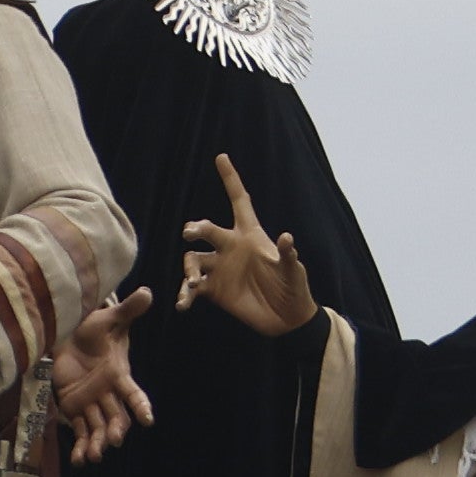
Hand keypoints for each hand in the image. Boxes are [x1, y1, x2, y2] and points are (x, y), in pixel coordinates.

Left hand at [53, 290, 156, 463]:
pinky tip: (78, 460)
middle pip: (116, 416)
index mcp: (118, 375)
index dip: (140, 405)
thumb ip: (127, 310)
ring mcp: (92, 403)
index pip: (133, 392)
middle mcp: (108, 394)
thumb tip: (148, 292)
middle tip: (114, 441)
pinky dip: (80, 446)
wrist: (71, 336)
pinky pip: (80, 430)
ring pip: (98, 427)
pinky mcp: (75, 408)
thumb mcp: (108, 318)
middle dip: (116, 429)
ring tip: (92, 457)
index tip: (148, 419)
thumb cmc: (93, 327)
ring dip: (98, 443)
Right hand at [178, 151, 316, 336]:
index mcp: (250, 235)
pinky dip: (184, 295)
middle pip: (208, 230)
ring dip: (189, 269)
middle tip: (191, 234)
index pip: (239, 201)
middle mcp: (231, 247)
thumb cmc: (294, 288)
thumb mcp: (293, 271)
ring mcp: (220, 268)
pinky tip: (182, 305)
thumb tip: (287, 237)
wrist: (287, 318)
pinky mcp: (214, 290)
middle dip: (197, 228)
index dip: (230, 180)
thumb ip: (288, 255)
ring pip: (194, 260)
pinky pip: (192, 288)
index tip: (221, 158)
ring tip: (193, 283)